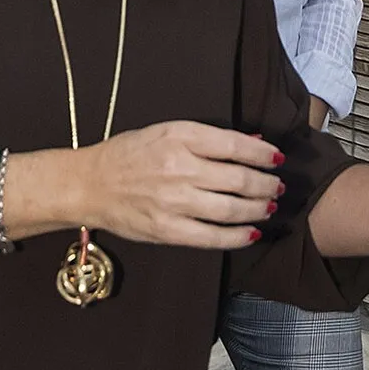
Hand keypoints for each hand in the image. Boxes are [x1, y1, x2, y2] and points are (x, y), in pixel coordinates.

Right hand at [84, 120, 282, 247]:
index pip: (234, 145)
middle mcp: (179, 168)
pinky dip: (238, 237)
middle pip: (238, 179)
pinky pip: (212, 237)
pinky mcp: (167, 230)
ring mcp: (174, 202)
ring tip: (268, 206)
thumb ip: (208, 138)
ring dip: (257, 209)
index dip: (262, 155)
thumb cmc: (130, 154)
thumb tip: (253, 144)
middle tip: (278, 186)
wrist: (90, 184)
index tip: (277, 158)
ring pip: (231, 209)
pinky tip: (252, 233)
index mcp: (179, 136)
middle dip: (266, 184)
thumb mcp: (167, 132)